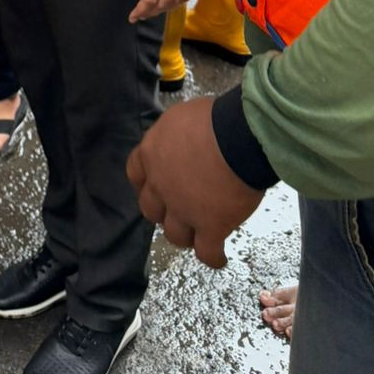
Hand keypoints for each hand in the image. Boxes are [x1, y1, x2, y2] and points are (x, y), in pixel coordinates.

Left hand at [126, 97, 263, 267]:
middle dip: (163, 211)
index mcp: (152, 154)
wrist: (238, 138)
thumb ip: (176, 136)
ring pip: (175, 235)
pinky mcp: (210, 227)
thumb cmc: (215, 118)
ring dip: (185, 235)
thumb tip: (184, 141)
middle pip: (151, 210)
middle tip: (178, 210)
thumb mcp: (183, 116)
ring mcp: (183, 210)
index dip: (145, 183)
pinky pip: (207, 252)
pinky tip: (219, 257)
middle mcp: (161, 185)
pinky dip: (213, 257)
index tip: (153, 186)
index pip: (136, 174)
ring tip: (197, 234)